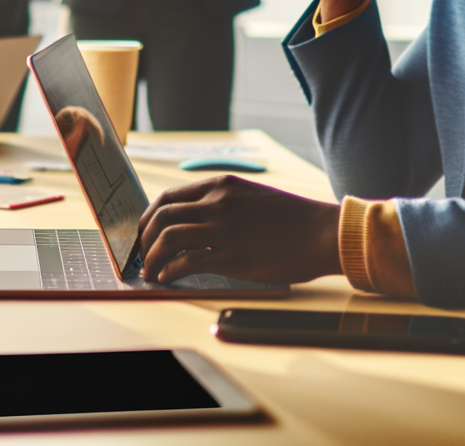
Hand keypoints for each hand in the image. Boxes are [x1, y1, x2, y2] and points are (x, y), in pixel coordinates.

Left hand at [136, 175, 340, 285]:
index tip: (144, 232)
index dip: (149, 217)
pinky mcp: (233, 257)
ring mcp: (224, 229)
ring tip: (150, 271)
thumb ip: (220, 202)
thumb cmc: (291, 218)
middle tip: (142, 254)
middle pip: (162, 217)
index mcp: (220, 186)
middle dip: (144, 238)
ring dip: (152, 257)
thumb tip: (191, 220)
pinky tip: (168, 278)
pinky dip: (170, 271)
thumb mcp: (250, 195)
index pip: (168, 197)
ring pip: (169, 239)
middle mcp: (218, 203)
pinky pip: (187, 262)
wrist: (322, 233)